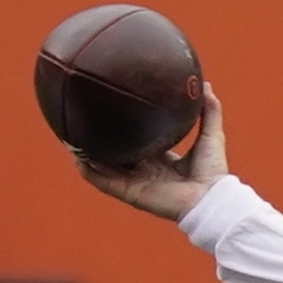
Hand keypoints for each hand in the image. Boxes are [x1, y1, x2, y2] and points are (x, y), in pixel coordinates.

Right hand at [77, 86, 228, 221]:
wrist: (211, 198)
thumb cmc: (213, 172)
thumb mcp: (211, 135)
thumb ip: (209, 111)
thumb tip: (205, 85)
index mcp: (161, 160)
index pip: (137, 143)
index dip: (124, 129)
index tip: (112, 111)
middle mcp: (145, 170)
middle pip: (116, 154)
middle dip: (100, 140)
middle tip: (84, 120)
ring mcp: (135, 182)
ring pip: (103, 167)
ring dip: (86, 153)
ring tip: (70, 135)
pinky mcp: (129, 192)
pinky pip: (102, 181)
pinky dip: (89, 170)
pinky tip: (78, 155)